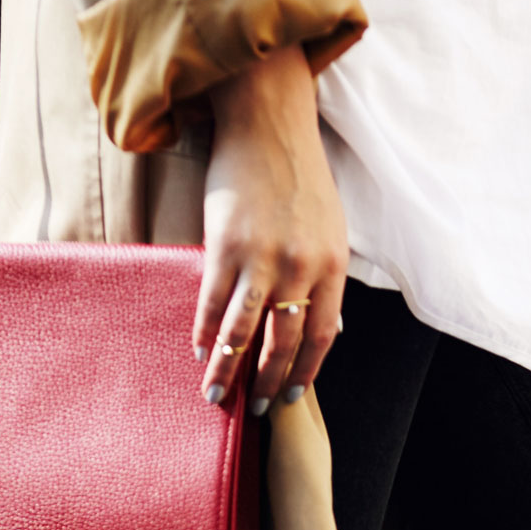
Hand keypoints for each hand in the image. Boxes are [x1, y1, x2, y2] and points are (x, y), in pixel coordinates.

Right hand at [194, 44, 348, 412]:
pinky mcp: (225, 245)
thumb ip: (324, 275)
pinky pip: (212, 301)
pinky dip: (204, 331)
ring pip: (243, 331)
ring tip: (217, 394)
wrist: (267, 119)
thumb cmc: (297, 173)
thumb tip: (325, 324)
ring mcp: (261, 257)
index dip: (306, 371)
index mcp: (332, 264)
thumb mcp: (329, 225)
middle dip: (268, 382)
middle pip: (283, 342)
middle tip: (255, 410)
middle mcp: (300, 266)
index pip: (322, 335)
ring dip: (228, 369)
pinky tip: (198, 351)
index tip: (292, 395)